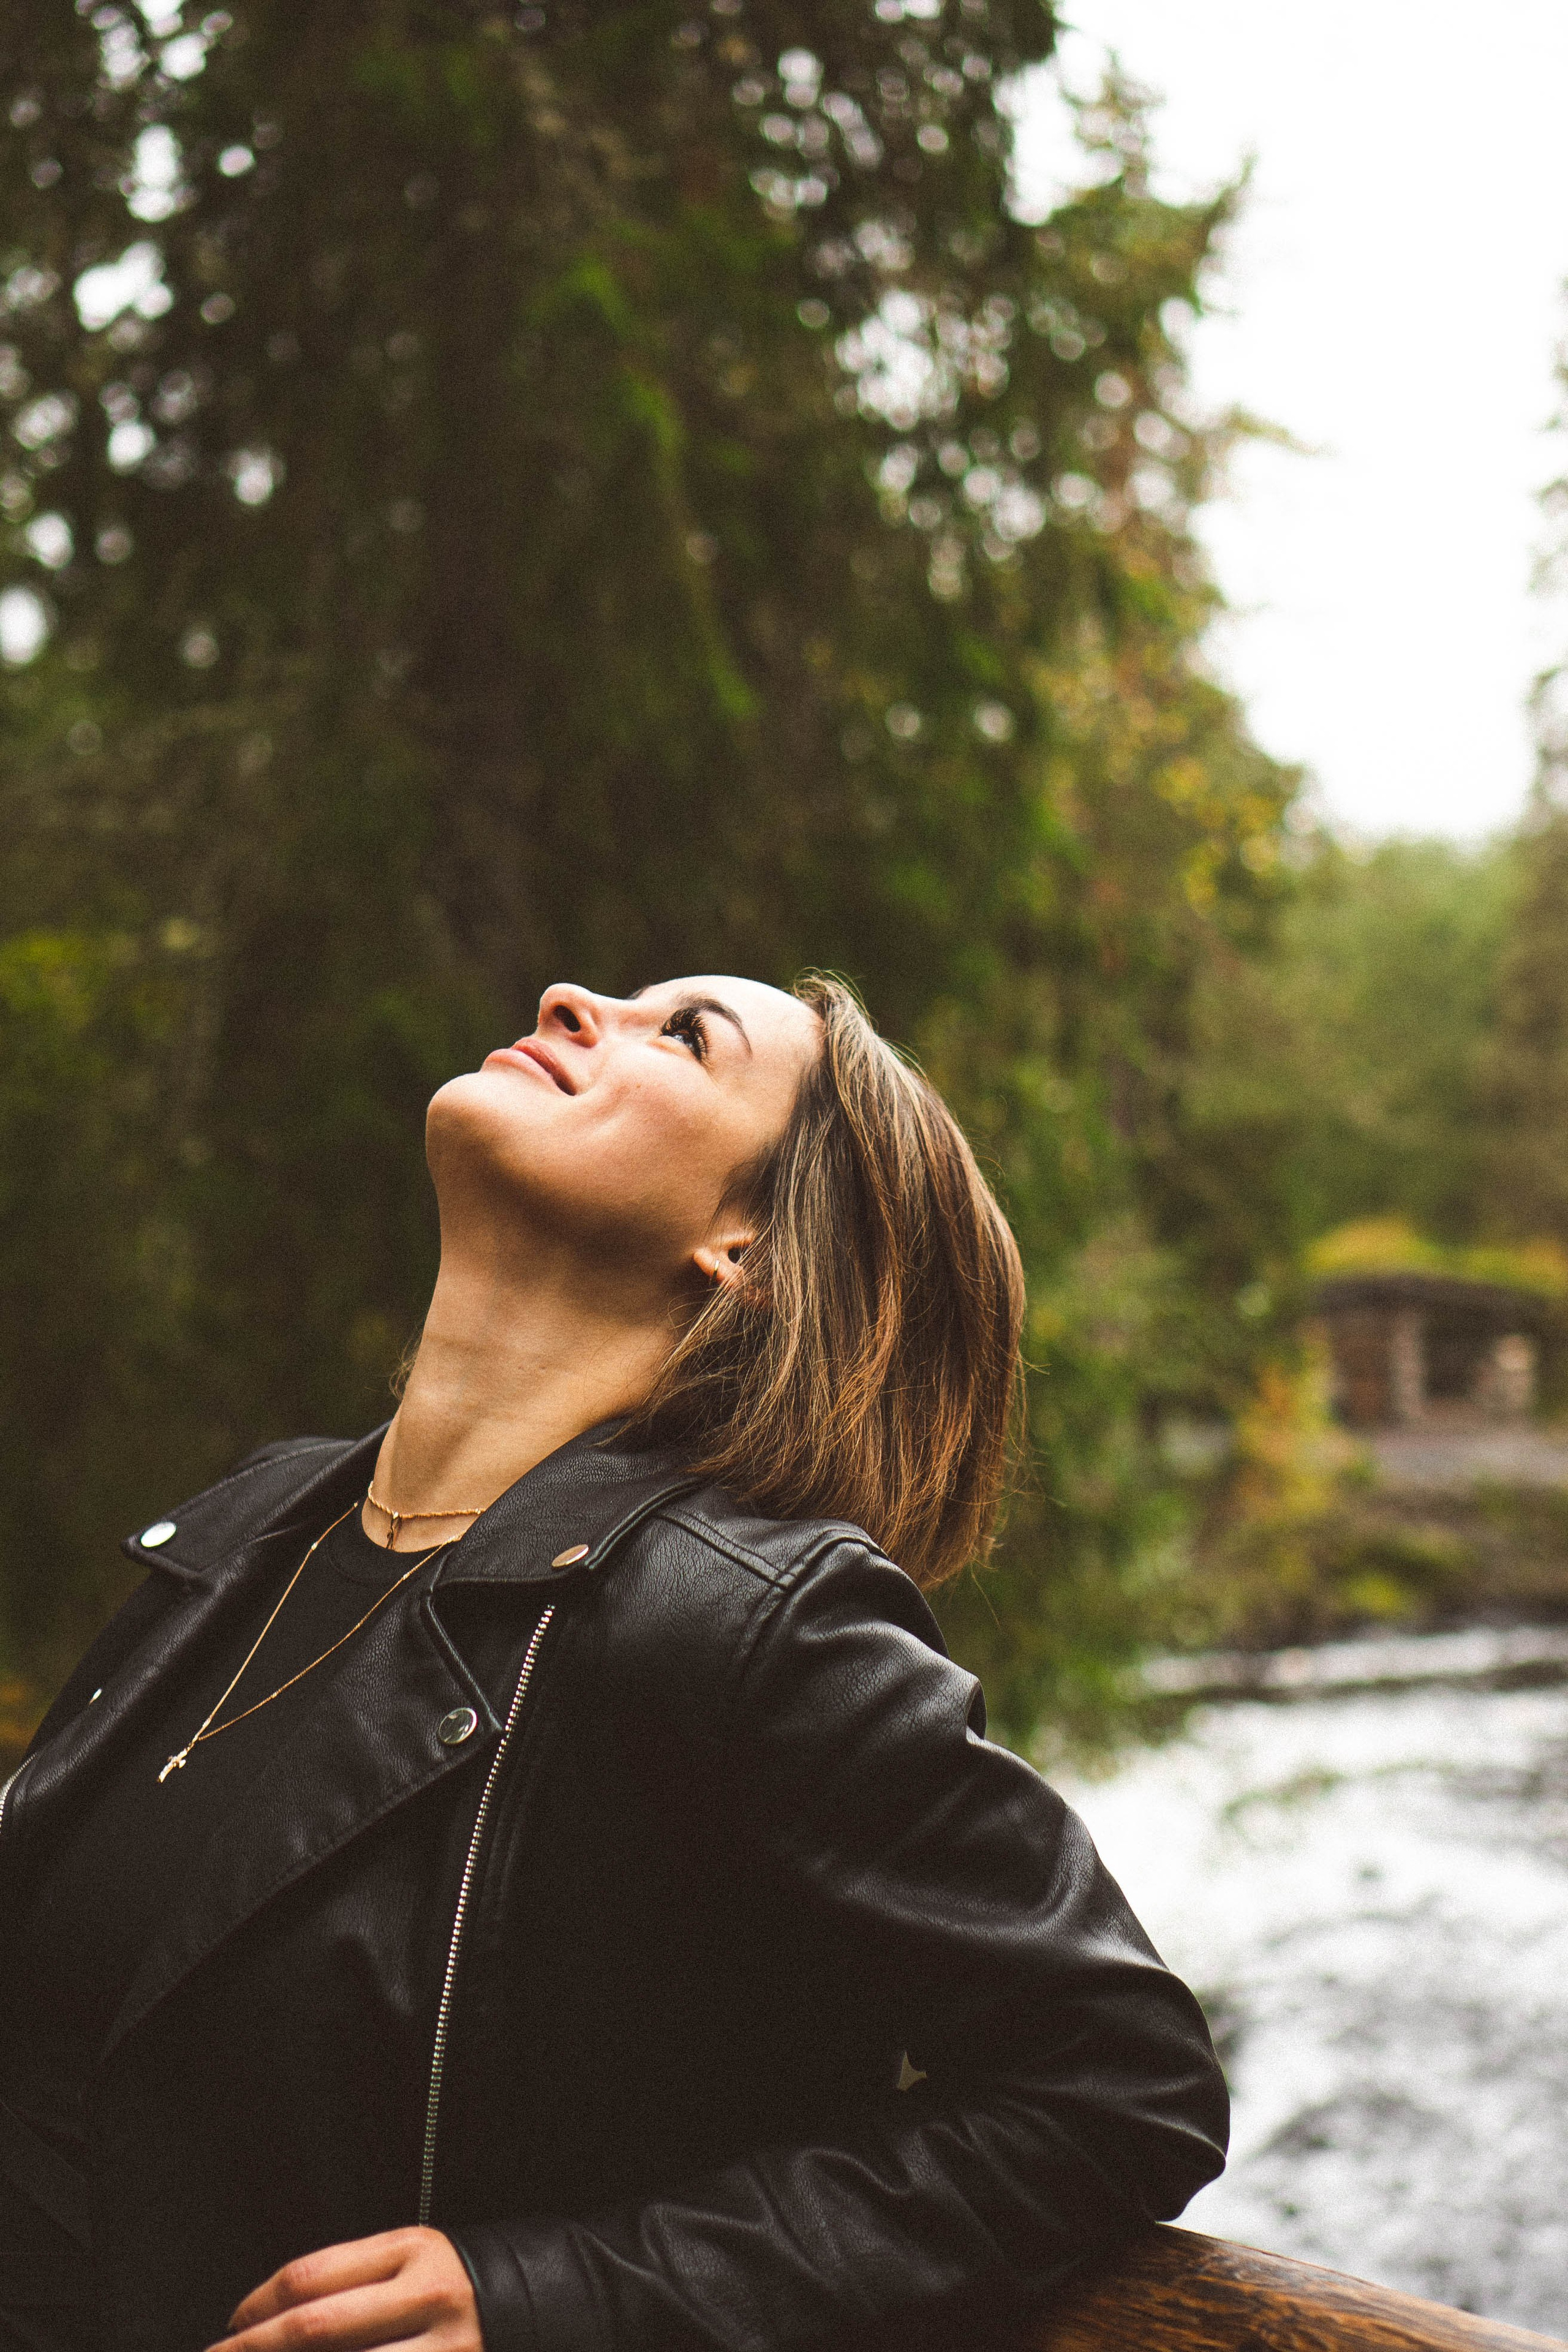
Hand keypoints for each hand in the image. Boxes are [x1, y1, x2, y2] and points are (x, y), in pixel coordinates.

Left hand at [212, 2226, 480, 2350]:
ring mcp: (444, 2349)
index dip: (257, 2307)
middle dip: (252, 2350)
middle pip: (315, 2328)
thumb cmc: (458, 2286)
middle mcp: (427, 2297)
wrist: (546, 2304)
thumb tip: (273, 2319)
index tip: (230, 2326)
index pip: (312, 2277)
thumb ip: (355, 2279)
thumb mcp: (414, 2259)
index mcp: (412, 2249)